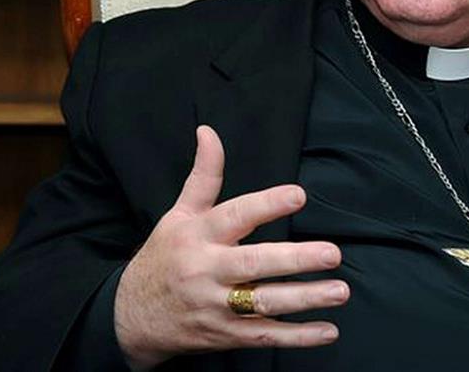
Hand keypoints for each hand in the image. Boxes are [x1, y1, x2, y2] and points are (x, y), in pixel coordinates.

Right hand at [114, 125, 348, 369]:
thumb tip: (208, 131)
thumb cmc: (163, 258)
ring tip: (340, 290)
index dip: (267, 205)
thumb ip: (203, 176)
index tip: (298, 195)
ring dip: (305, 299)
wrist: (128, 318)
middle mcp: (207, 271)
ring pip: (265, 304)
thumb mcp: (178, 214)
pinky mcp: (225, 336)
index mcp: (198, 236)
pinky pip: (265, 337)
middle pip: (255, 264)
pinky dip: (298, 337)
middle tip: (332, 253)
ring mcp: (217, 307)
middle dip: (296, 259)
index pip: (236, 216)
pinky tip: (327, 330)